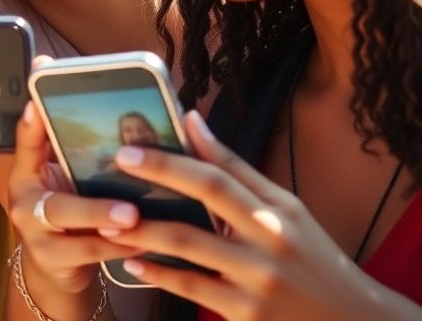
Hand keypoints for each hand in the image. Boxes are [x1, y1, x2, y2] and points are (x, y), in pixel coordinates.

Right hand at [6, 61, 139, 317]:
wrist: (50, 268)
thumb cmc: (63, 213)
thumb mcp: (60, 177)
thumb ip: (68, 144)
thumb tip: (77, 86)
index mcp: (27, 174)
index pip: (26, 145)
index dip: (31, 127)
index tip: (38, 106)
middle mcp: (26, 203)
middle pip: (57, 203)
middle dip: (94, 206)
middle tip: (129, 207)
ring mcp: (36, 234)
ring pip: (73, 231)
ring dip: (106, 225)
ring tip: (136, 221)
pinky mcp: (51, 260)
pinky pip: (88, 254)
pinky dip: (118, 248)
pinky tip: (145, 242)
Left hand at [97, 111, 421, 320]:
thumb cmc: (312, 258)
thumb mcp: (286, 211)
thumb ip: (237, 169)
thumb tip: (192, 120)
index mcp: (277, 212)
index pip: (218, 176)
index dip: (172, 160)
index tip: (131, 150)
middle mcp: (270, 242)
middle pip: (203, 204)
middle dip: (156, 183)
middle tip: (114, 171)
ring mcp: (258, 281)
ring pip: (189, 250)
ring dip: (143, 234)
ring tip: (109, 225)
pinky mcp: (247, 314)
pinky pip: (192, 290)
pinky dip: (158, 275)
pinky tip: (133, 263)